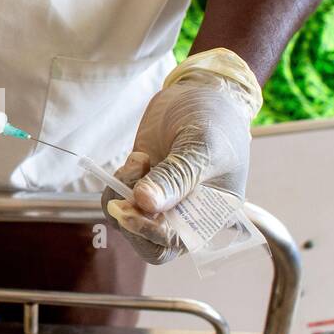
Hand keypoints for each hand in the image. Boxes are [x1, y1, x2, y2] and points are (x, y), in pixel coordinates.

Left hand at [102, 48, 261, 263]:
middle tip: (124, 191)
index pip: (177, 242)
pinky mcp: (143, 184)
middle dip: (131, 219)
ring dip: (123, 194)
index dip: (150, 233)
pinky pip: (120, 199)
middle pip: (149, 242)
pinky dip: (119, 181)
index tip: (130, 209)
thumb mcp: (200, 144)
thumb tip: (145, 204)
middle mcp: (187, 213)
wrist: (200, 91)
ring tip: (140, 160)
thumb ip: (175, 176)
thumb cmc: (213, 117)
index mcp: (212, 213)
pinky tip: (139, 158)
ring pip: (129, 220)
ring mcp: (163, 200)